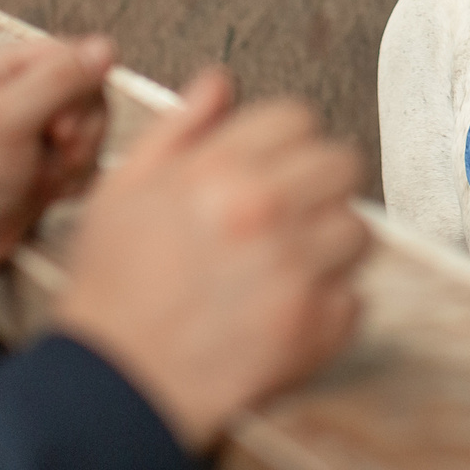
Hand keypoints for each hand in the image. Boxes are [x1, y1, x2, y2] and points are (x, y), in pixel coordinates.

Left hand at [0, 36, 114, 288]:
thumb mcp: (8, 120)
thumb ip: (57, 81)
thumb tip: (106, 47)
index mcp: (9, 67)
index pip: (75, 55)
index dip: (80, 90)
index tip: (58, 128)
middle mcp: (27, 90)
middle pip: (92, 91)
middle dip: (80, 131)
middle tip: (53, 152)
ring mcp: (42, 126)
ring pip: (95, 126)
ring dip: (76, 158)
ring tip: (43, 177)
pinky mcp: (54, 158)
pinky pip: (90, 157)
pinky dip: (74, 178)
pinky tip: (47, 191)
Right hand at [54, 71, 368, 453]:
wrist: (112, 386)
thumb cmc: (113, 286)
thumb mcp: (123, 188)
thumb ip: (179, 127)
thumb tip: (221, 83)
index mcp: (220, 168)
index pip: (298, 118)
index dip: (286, 141)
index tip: (274, 167)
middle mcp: (265, 209)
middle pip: (342, 164)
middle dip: (318, 185)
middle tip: (288, 216)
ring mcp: (295, 269)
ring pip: (357, 230)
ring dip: (328, 247)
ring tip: (284, 268)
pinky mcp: (313, 328)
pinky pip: (354, 298)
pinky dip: (328, 307)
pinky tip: (285, 312)